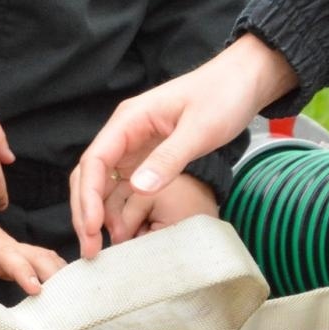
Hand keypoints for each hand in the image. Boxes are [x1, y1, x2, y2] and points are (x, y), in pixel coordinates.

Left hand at [0, 194, 63, 295]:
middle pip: (40, 258)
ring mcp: (16, 249)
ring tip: (73, 302)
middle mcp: (7, 247)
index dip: (24, 272)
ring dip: (61, 276)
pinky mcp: (19, 253)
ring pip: (47, 258)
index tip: (36, 289)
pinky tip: (67, 289)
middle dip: (55, 278)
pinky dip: (58, 272)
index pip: (10, 258)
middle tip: (66, 305)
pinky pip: (45, 260)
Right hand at [70, 35, 296, 259]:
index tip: (91, 229)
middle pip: (90, 174)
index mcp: (129, 120)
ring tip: (102, 247)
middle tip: (89, 249)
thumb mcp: (199, 129)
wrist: (243, 80)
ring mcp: (135, 145)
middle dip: (85, 211)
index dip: (88, 197)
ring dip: (98, 213)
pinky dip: (117, 208)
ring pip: (103, 182)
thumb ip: (168, 159)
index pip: (94, 161)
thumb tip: (138, 189)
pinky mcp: (148, 155)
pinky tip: (123, 231)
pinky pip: (123, 184)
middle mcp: (124, 133)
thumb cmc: (222, 96)